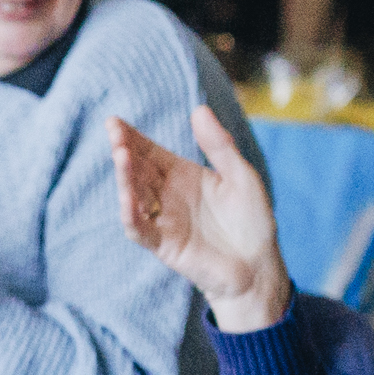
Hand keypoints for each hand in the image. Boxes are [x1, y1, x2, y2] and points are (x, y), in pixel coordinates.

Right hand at [112, 105, 290, 331]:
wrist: (259, 265)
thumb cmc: (251, 220)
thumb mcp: (241, 175)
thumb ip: (219, 146)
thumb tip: (198, 109)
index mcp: (181, 174)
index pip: (149, 152)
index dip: (131, 137)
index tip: (114, 122)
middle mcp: (166, 195)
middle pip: (137, 170)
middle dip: (124, 152)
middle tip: (115, 135)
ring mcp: (163, 220)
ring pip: (134, 196)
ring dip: (125, 178)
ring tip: (121, 156)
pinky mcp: (164, 245)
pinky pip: (140, 229)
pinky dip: (131, 215)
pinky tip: (126, 198)